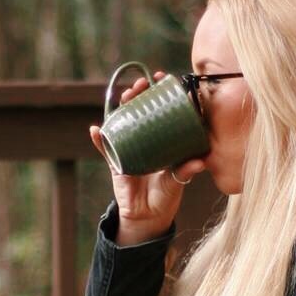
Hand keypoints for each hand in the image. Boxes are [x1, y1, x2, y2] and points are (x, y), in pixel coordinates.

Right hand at [89, 71, 205, 243]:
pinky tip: (95, 130)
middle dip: (138, 94)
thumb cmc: (167, 195)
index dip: (159, 93)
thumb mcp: (178, 181)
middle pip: (138, 110)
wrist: (148, 216)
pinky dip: (99, 140)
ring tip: (124, 97)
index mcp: (161, 140)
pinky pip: (106, 149)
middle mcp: (144, 140)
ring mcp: (128, 148)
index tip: (162, 79)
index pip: (159, 110)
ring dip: (120, 108)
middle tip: (141, 85)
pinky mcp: (115, 162)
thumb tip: (200, 162)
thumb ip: (186, 171)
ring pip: (121, 123)